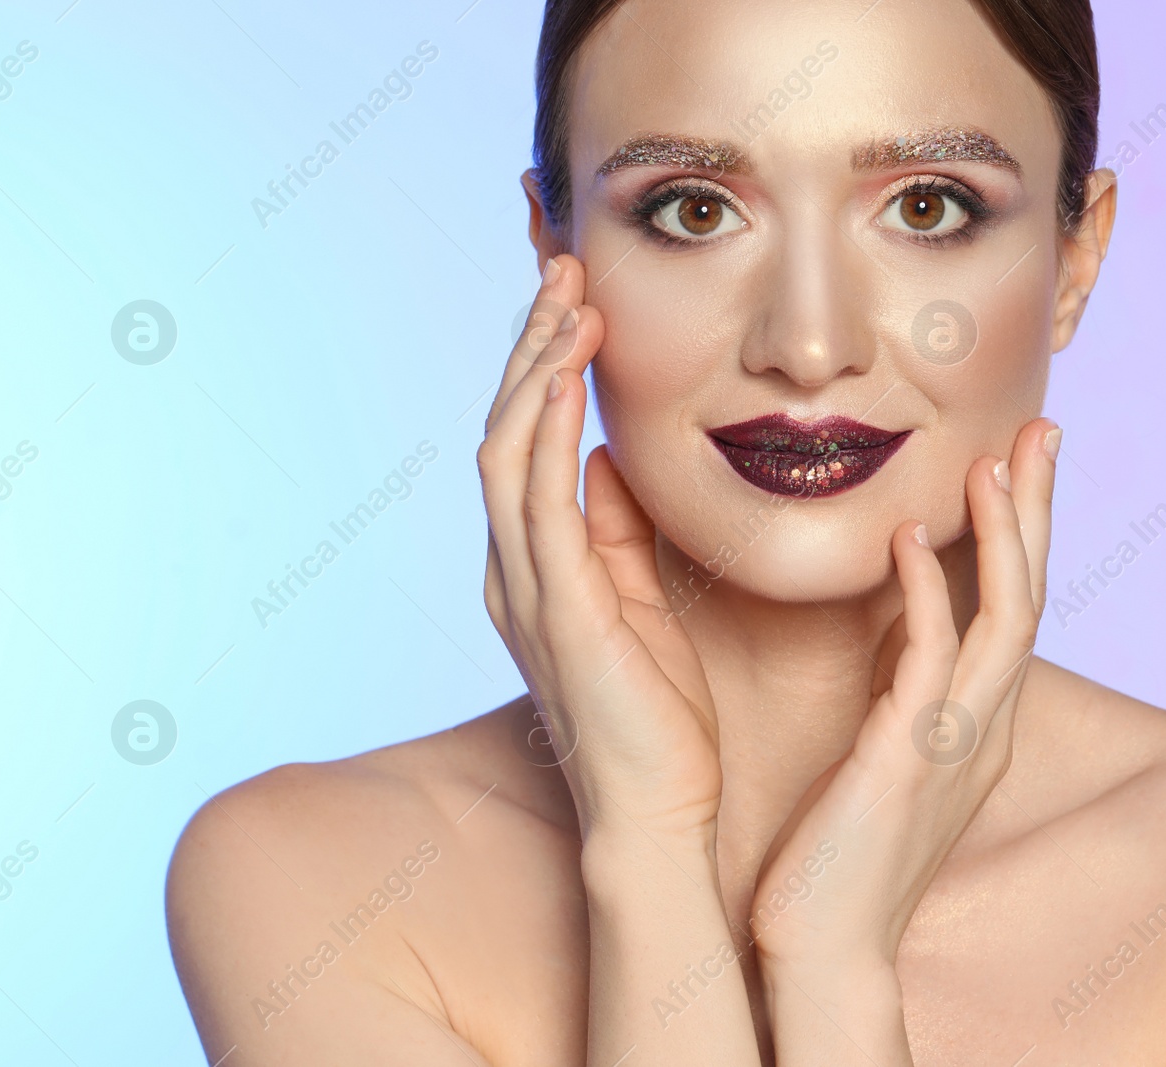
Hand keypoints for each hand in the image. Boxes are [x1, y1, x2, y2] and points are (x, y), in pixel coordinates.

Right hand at [478, 254, 722, 842]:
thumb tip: (607, 462)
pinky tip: (566, 379)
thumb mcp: (637, 603)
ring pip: (509, 454)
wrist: (659, 813)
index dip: (542, 370)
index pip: (526, 446)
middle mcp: (514, 572)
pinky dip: (547, 435)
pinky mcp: (558, 613)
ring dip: (534, 371)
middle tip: (565, 271)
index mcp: (535, 569)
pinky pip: (540, 506)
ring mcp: (526, 591)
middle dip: (532, 348)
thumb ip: (613, 534)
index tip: (577, 303)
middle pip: (506, 432)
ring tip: (567, 299)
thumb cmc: (657, 719)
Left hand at [748, 419, 1058, 974]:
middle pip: (1032, 596)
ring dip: (1004, 534)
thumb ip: (902, 691)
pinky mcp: (911, 759)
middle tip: (1041, 428)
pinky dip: (929, 591)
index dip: (1020, 532)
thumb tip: (895, 622)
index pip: (1012, 608)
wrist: (822, 947)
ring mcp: (955, 743)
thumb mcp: (884, 754)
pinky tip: (912, 537)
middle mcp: (983, 727)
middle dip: (1038, 510)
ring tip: (995, 458)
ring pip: (1008, 618)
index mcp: (975, 724)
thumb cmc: (839, 855)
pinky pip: (933, 660)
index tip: (1014, 460)